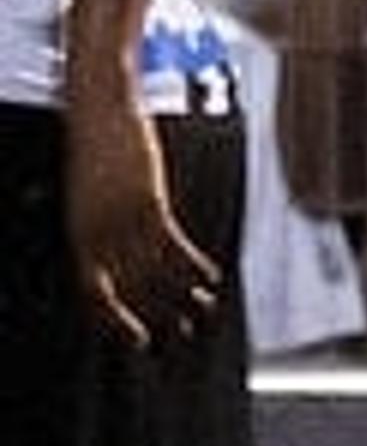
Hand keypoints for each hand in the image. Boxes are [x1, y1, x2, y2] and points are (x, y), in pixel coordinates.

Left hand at [63, 98, 218, 346]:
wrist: (98, 107)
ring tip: (201, 312)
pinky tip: (211, 277)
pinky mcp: (149, 201)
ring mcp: (123, 217)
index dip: (113, 319)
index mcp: (77, 230)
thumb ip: (99, 223)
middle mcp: (98, 230)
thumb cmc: (91, 144)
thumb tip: (118, 253)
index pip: (93, 290)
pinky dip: (194, 265)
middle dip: (154, 314)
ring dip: (181, 296)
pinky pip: (174, 245)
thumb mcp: (85, 191)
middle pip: (129, 287)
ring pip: (155, 271)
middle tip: (175, 333)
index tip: (134, 337)